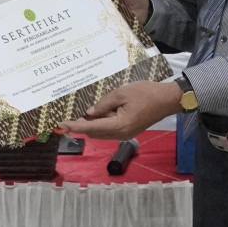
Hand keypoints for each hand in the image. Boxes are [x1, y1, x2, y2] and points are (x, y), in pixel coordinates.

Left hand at [56, 80, 181, 140]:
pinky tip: (94, 114)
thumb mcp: (121, 93)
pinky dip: (100, 123)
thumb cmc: (146, 93)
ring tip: (77, 115)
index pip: (91, 128)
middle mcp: (120, 134)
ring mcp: (125, 133)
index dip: (74, 126)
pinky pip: (109, 129)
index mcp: (119, 126)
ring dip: (90, 125)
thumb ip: (103, 104)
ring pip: (101, 132)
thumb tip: (89, 113)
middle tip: (66, 117)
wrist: (167, 99)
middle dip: (80, 126)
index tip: (60, 125)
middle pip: (94, 133)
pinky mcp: (128, 130)